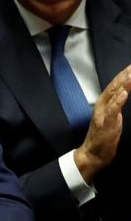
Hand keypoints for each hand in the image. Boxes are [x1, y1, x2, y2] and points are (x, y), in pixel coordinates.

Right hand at [75, 64, 130, 182]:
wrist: (93, 154)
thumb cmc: (103, 137)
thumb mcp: (113, 117)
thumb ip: (117, 104)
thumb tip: (124, 92)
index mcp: (104, 104)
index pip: (114, 87)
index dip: (122, 76)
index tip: (130, 66)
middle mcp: (102, 107)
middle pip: (113, 88)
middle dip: (123, 76)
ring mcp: (103, 115)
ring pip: (112, 97)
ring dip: (121, 85)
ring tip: (129, 75)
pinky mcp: (105, 124)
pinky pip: (112, 111)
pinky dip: (117, 101)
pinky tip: (124, 94)